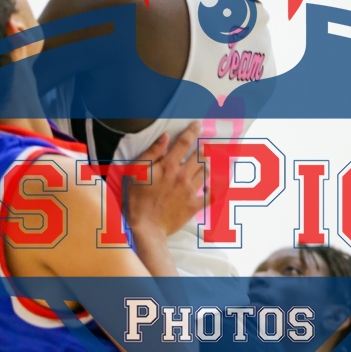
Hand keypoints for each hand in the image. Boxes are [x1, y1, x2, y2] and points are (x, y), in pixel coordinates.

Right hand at [126, 121, 203, 237]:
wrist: (146, 227)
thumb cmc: (137, 198)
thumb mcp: (136, 172)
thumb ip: (151, 153)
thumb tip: (165, 137)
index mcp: (169, 166)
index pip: (184, 143)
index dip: (192, 131)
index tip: (198, 124)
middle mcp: (183, 176)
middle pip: (199, 157)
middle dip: (204, 148)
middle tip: (206, 145)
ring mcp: (190, 191)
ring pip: (206, 172)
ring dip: (208, 165)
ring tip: (208, 162)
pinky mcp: (194, 205)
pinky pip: (210, 196)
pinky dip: (214, 190)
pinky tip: (212, 186)